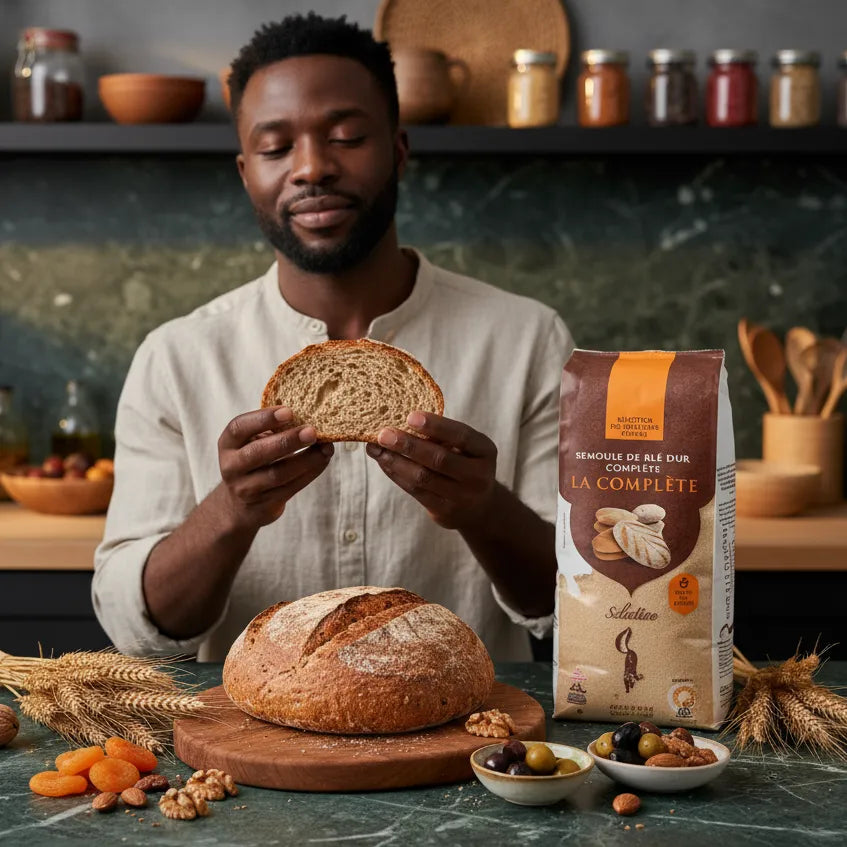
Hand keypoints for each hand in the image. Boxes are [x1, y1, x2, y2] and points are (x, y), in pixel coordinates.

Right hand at [218, 406, 332, 529]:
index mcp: (228, 443)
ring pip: (278, 474)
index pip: (239, 428)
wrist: (242, 505)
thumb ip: (272, 429)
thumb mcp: (253, 442)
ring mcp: (246, 488)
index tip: (288, 411)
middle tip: (312, 431)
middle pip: (258, 452)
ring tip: (326, 447)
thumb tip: (310, 415)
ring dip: (306, 459)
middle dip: (288, 440)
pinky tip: (323, 460)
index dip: (263, 418)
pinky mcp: (264, 504)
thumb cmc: (254, 461)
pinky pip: (291, 487)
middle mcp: (232, 466)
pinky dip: (311, 472)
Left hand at [366, 411, 496, 529]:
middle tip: (383, 434)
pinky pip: (415, 490)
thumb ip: (443, 436)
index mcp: (485, 451)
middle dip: (408, 445)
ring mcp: (462, 496)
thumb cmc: (465, 464)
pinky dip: (396, 474)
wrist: (479, 507)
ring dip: (395, 461)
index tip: (410, 416)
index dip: (436, 426)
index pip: (462, 436)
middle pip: (439, 459)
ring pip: (423, 477)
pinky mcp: (444, 510)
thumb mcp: (466, 448)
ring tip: (375, 448)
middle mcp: (478, 475)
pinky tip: (383, 462)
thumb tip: (400, 421)